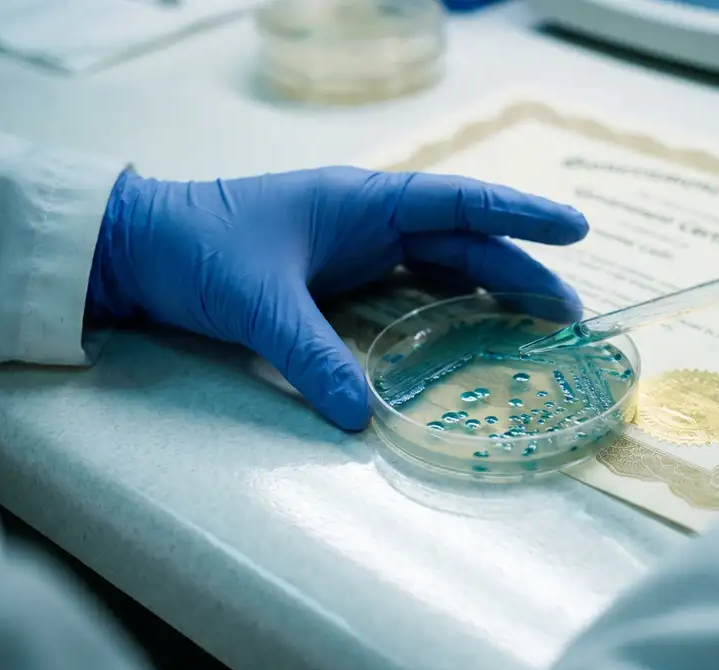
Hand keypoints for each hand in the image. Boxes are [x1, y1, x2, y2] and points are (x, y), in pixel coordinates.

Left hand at [86, 167, 587, 429]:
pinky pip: (413, 288)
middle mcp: (372, 220)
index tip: (575, 230)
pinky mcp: (344, 276)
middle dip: (521, 272)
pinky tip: (475, 331)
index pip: (461, 202)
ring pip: (445, 266)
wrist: (142, 246)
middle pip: (465, 242)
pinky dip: (451, 306)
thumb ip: (311, 357)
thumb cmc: (199, 248)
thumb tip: (361, 418)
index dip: (522, 214)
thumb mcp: (258, 302)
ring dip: (493, 291)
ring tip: (540, 326)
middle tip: (571, 314)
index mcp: (364, 201)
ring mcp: (360, 248)